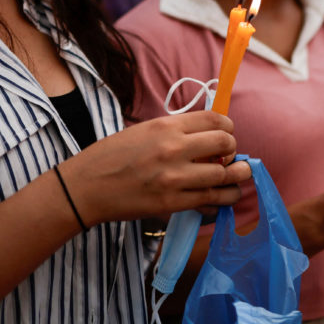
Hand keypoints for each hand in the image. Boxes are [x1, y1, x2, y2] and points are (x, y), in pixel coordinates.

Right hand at [60, 111, 251, 225]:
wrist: (86, 187)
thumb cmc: (111, 156)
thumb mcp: (144, 131)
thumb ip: (176, 132)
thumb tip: (208, 137)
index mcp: (166, 126)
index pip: (215, 120)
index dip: (228, 127)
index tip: (226, 135)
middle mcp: (174, 148)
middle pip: (226, 144)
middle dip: (233, 151)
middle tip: (229, 158)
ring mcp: (174, 177)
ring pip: (224, 176)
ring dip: (236, 178)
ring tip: (237, 179)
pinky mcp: (172, 203)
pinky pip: (209, 201)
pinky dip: (220, 200)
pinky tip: (219, 199)